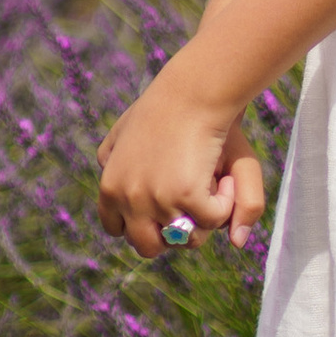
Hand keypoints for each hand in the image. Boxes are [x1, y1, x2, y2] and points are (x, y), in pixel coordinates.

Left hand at [97, 62, 266, 260]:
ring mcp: (152, 200)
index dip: (145, 224)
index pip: (116, 229)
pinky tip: (223, 176)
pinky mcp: (181, 196)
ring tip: (212, 183)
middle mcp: (125, 197)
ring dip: (204, 219)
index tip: (168, 207)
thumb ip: (160, 198)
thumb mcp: (173, 156)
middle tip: (193, 202)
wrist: (195, 89)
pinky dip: (226, 204)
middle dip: (174, 233)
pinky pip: (211, 222)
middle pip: (148, 246)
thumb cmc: (179, 114)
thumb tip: (192, 236)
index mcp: (110, 185)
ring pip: (185, 239)